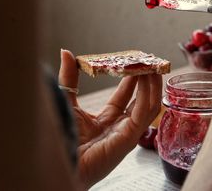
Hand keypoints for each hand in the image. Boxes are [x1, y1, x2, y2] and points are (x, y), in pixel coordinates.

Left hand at [58, 49, 161, 188]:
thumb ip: (69, 78)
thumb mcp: (67, 100)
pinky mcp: (130, 137)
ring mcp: (127, 132)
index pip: (126, 95)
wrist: (59, 160)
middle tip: (148, 60)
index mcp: (108, 120)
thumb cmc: (61, 138)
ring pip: (148, 105)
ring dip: (152, 85)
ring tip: (152, 66)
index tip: (135, 60)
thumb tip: (66, 52)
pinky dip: (149, 94)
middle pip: (141, 99)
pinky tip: (149, 79)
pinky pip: (145, 113)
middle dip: (147, 79)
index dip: (132, 77)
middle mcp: (121, 126)